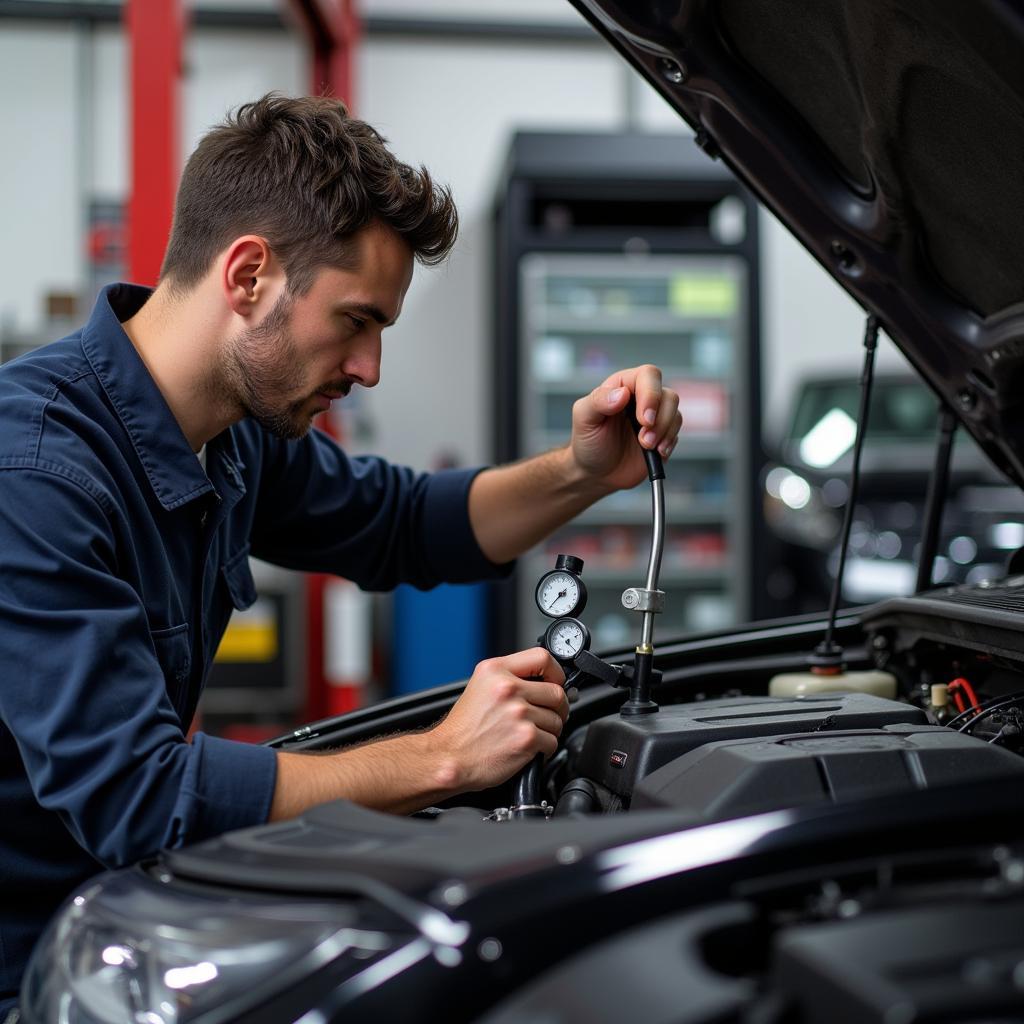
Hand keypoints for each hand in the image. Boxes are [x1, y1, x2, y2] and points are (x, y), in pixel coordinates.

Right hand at [429, 648, 567, 792]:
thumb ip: (509, 678)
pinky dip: (545, 748)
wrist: (449, 757)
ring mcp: (518, 713)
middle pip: (556, 692)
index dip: (555, 672)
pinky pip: (552, 741)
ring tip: (530, 733)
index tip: (556, 682)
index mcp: (495, 671)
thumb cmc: (462, 729)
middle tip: (547, 715)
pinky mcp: (526, 738)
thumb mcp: (480, 687)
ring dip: (549, 730)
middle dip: (557, 707)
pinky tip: (528, 747)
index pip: (542, 658)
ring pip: (557, 719)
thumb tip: (543, 682)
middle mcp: (508, 688)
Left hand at [570, 364, 681, 492]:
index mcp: (622, 386)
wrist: (596, 473)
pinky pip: (676, 432)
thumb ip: (598, 401)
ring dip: (665, 431)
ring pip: (675, 412)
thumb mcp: (584, 418)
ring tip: (646, 446)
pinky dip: (669, 442)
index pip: (648, 375)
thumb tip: (622, 393)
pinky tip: (656, 452)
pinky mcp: (662, 435)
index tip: (644, 419)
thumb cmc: (588, 443)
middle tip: (644, 439)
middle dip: (660, 419)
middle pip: (667, 394)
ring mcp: (654, 417)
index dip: (651, 394)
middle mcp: (641, 398)